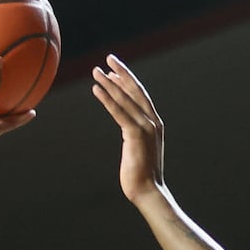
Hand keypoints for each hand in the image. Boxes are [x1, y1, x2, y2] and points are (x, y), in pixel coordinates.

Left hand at [91, 54, 165, 203]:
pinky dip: (107, 99)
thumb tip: (127, 128)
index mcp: (154, 123)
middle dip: (121, 73)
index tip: (116, 69)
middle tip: (108, 59)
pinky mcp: (136, 135)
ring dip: (110, 83)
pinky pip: (118, 112)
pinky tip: (96, 89)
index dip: (128, 80)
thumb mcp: (138, 149)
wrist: (148, 191)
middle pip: (135, 90)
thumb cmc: (141, 174)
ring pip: (125, 99)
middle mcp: (152, 121)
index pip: (140, 95)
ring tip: (96, 71)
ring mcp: (145, 127)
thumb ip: (134, 134)